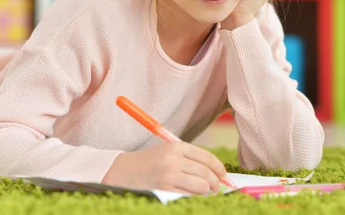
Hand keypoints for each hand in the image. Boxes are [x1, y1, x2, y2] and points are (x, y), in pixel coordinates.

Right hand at [101, 141, 227, 193]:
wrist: (120, 172)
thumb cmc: (147, 163)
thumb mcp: (167, 152)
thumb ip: (189, 159)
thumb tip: (214, 172)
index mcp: (176, 147)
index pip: (207, 157)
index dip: (219, 168)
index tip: (224, 176)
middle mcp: (174, 159)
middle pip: (206, 172)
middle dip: (216, 182)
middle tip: (217, 188)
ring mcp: (169, 175)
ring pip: (201, 185)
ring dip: (208, 191)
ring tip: (208, 192)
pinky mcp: (164, 190)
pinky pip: (188, 195)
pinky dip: (195, 196)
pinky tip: (195, 196)